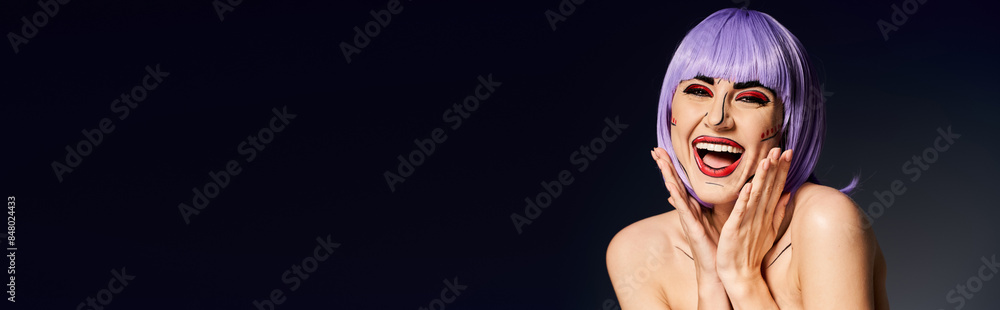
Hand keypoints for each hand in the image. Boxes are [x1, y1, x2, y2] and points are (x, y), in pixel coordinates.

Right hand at [651, 147, 720, 274]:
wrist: (719, 268)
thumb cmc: (719, 245)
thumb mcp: (719, 218)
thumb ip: (716, 202)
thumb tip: (718, 188)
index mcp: (695, 207)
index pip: (683, 182)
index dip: (674, 166)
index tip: (666, 150)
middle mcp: (688, 210)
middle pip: (674, 183)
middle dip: (665, 166)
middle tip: (655, 149)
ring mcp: (687, 218)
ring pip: (675, 192)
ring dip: (666, 176)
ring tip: (658, 160)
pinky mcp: (691, 227)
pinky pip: (682, 208)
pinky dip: (676, 196)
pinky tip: (670, 185)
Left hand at [716, 148, 791, 281]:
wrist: (740, 273)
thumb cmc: (751, 251)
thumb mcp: (768, 228)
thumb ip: (778, 210)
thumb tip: (788, 193)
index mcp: (766, 213)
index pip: (776, 186)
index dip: (782, 169)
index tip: (787, 151)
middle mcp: (760, 215)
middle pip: (769, 187)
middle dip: (775, 168)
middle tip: (780, 148)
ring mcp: (749, 222)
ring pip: (756, 196)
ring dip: (762, 178)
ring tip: (767, 161)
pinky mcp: (735, 229)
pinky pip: (740, 212)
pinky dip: (744, 200)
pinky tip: (748, 187)